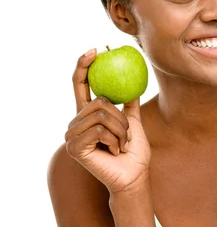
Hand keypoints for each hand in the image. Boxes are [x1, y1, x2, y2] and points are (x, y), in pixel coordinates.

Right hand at [64, 49, 151, 193]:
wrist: (134, 176)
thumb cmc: (134, 153)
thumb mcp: (134, 122)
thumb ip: (129, 104)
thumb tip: (134, 80)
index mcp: (87, 115)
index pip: (80, 84)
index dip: (84, 65)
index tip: (95, 50)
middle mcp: (76, 123)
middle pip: (98, 101)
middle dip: (120, 118)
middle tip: (127, 135)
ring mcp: (72, 135)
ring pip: (101, 114)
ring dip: (120, 130)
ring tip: (121, 145)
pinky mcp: (75, 147)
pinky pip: (99, 130)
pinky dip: (114, 139)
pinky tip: (114, 151)